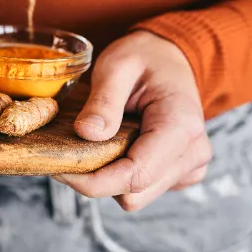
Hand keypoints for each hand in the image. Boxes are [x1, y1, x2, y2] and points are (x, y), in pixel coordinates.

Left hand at [54, 31, 210, 210]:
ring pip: (137, 196)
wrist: (168, 56)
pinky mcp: (179, 172)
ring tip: (89, 145)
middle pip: (134, 192)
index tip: (59, 168)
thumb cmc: (144, 57)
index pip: (135, 175)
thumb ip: (104, 100)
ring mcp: (189, 165)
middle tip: (65, 153)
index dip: (92, 180)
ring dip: (107, 178)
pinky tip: (110, 147)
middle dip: (95, 179)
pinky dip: (119, 175)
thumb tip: (87, 134)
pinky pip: (143, 188)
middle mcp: (192, 153)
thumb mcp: (117, 66)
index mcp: (181, 126)